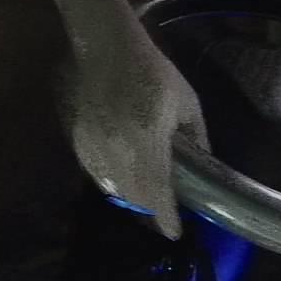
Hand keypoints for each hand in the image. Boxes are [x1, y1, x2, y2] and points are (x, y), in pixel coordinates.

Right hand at [61, 25, 208, 239]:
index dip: (166, 219)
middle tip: (163, 209)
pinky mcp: (77, 140)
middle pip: (133, 197)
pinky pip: (95, 171)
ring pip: (111, 187)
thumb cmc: (152, 71)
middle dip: (149, 207)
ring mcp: (93, 149)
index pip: (156, 196)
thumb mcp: (187, 102)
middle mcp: (116, 154)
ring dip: (129, 194)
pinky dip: (110, 177)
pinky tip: (121, 167)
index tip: (174, 232)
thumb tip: (203, 160)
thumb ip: (196, 136)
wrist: (105, 48)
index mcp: (147, 146)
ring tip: (143, 190)